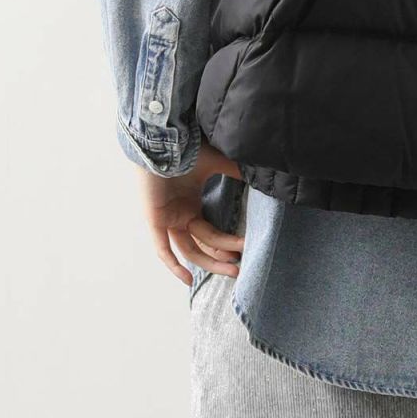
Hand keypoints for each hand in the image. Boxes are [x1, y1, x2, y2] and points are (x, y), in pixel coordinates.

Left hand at [139, 144, 243, 285]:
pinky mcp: (154, 220)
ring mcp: (167, 219)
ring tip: (231, 270)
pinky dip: (173, 265)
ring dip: (210, 262)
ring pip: (189, 250)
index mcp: (191, 205)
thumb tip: (262, 174)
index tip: (245, 248)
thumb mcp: (218, 162)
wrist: (163, 137)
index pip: (210, 233)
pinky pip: (163, 249)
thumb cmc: (186, 147)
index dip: (227, 243)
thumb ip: (237, 171)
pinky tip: (188, 279)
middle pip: (203, 245)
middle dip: (222, 257)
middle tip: (239, 267)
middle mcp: (179, 215)